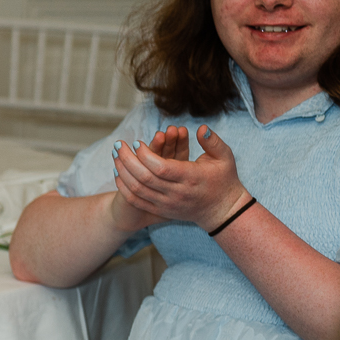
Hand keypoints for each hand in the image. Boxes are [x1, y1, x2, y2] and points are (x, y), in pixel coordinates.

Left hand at [112, 125, 246, 231]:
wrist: (222, 211)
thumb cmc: (223, 180)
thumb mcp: (224, 158)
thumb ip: (212, 142)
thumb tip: (201, 128)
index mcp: (191, 178)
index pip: (161, 167)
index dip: (145, 155)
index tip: (136, 143)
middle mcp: (177, 193)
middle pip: (145, 177)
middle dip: (127, 160)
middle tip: (118, 145)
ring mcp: (167, 204)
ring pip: (137, 189)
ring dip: (122, 171)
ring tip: (115, 155)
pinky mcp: (161, 210)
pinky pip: (137, 200)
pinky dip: (124, 187)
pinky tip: (117, 173)